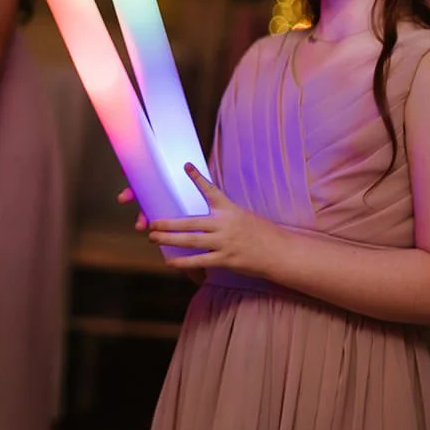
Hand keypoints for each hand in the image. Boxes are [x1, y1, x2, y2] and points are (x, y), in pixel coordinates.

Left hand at [135, 163, 287, 277]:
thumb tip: (201, 218)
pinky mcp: (226, 260)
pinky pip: (200, 261)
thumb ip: (222, 214)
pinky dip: (183, 263)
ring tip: (153, 238)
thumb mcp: (242, 215)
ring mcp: (224, 242)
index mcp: (229, 209)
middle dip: (168, 223)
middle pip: (190, 222)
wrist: (279, 252)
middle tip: (151, 223)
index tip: (186, 166)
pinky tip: (170, 262)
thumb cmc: (259, 233)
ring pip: (191, 241)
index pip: (211, 190)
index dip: (197, 178)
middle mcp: (224, 224)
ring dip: (170, 240)